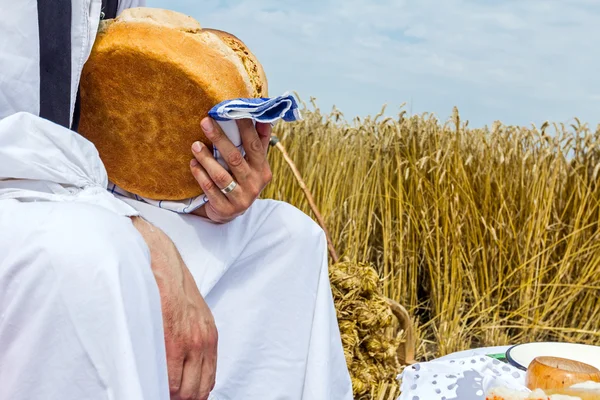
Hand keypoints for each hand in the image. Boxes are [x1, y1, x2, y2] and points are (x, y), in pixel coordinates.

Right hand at [131, 217, 217, 399]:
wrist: (158, 259)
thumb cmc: (168, 285)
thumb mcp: (190, 314)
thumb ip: (191, 340)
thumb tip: (182, 370)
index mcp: (208, 336)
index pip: (206, 383)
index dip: (191, 395)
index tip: (178, 397)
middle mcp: (203, 341)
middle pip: (197, 391)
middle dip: (181, 398)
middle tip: (165, 394)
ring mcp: (188, 340)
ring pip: (183, 390)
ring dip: (170, 393)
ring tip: (155, 388)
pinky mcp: (172, 337)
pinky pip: (169, 379)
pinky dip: (160, 386)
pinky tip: (151, 381)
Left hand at [190, 117, 272, 223]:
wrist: (231, 211)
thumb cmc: (242, 180)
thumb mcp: (254, 164)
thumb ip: (259, 142)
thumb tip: (263, 117)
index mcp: (263, 170)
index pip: (254, 146)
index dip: (245, 128)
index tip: (231, 110)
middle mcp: (254, 185)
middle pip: (235, 159)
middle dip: (219, 138)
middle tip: (205, 121)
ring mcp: (240, 199)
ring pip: (221, 176)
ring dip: (206, 158)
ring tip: (194, 145)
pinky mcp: (225, 208)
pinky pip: (210, 189)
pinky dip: (200, 175)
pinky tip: (193, 163)